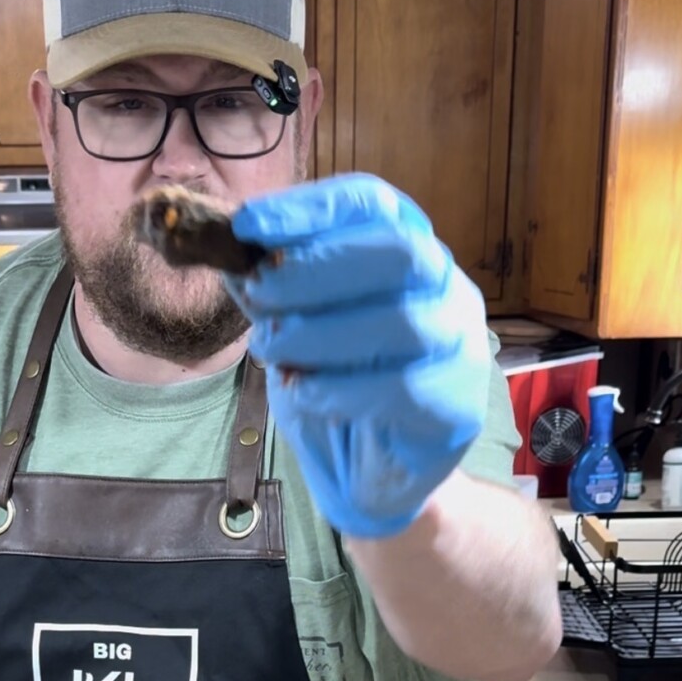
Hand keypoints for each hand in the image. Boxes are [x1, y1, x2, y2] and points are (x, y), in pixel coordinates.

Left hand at [228, 174, 491, 539]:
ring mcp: (460, 345)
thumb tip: (221, 244)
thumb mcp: (290, 329)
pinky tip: (302, 394)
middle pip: (398, 252)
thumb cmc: (335, 388)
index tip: (246, 225)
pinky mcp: (457, 406)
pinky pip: (402, 388)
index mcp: (405, 249)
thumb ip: (267, 288)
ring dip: (320, 334)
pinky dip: (338, 389)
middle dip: (317, 268)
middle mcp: (444, 286)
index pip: (370, 204)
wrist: (370, 476)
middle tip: (259, 293)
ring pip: (401, 322)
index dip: (309, 208)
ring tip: (271, 351)